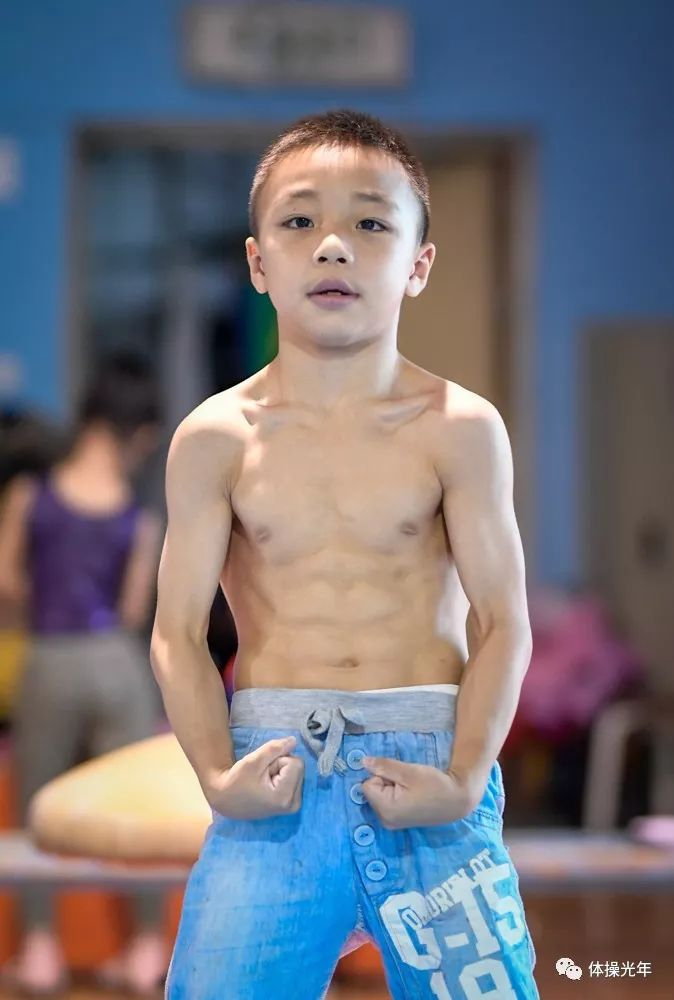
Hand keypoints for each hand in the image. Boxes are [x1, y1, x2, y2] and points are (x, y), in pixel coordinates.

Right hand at [207, 736, 303, 819]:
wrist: (226, 800)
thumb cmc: (236, 782)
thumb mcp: (254, 761)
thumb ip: (275, 749)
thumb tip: (294, 741)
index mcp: (285, 796)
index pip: (296, 762)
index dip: (278, 760)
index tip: (263, 772)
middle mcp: (294, 804)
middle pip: (298, 768)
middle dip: (281, 765)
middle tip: (262, 776)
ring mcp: (294, 806)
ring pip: (297, 772)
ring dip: (281, 771)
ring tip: (264, 782)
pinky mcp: (292, 804)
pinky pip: (294, 780)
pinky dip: (283, 778)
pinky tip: (269, 786)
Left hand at [360, 756, 475, 828]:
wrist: (457, 800)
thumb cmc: (434, 784)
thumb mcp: (408, 771)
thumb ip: (383, 766)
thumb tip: (362, 762)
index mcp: (385, 809)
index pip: (367, 784)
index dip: (381, 775)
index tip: (400, 777)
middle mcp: (385, 821)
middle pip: (372, 792)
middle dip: (385, 782)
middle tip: (407, 784)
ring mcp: (392, 824)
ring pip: (379, 797)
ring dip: (391, 789)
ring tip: (411, 790)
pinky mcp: (398, 823)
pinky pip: (387, 804)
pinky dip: (395, 796)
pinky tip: (411, 796)